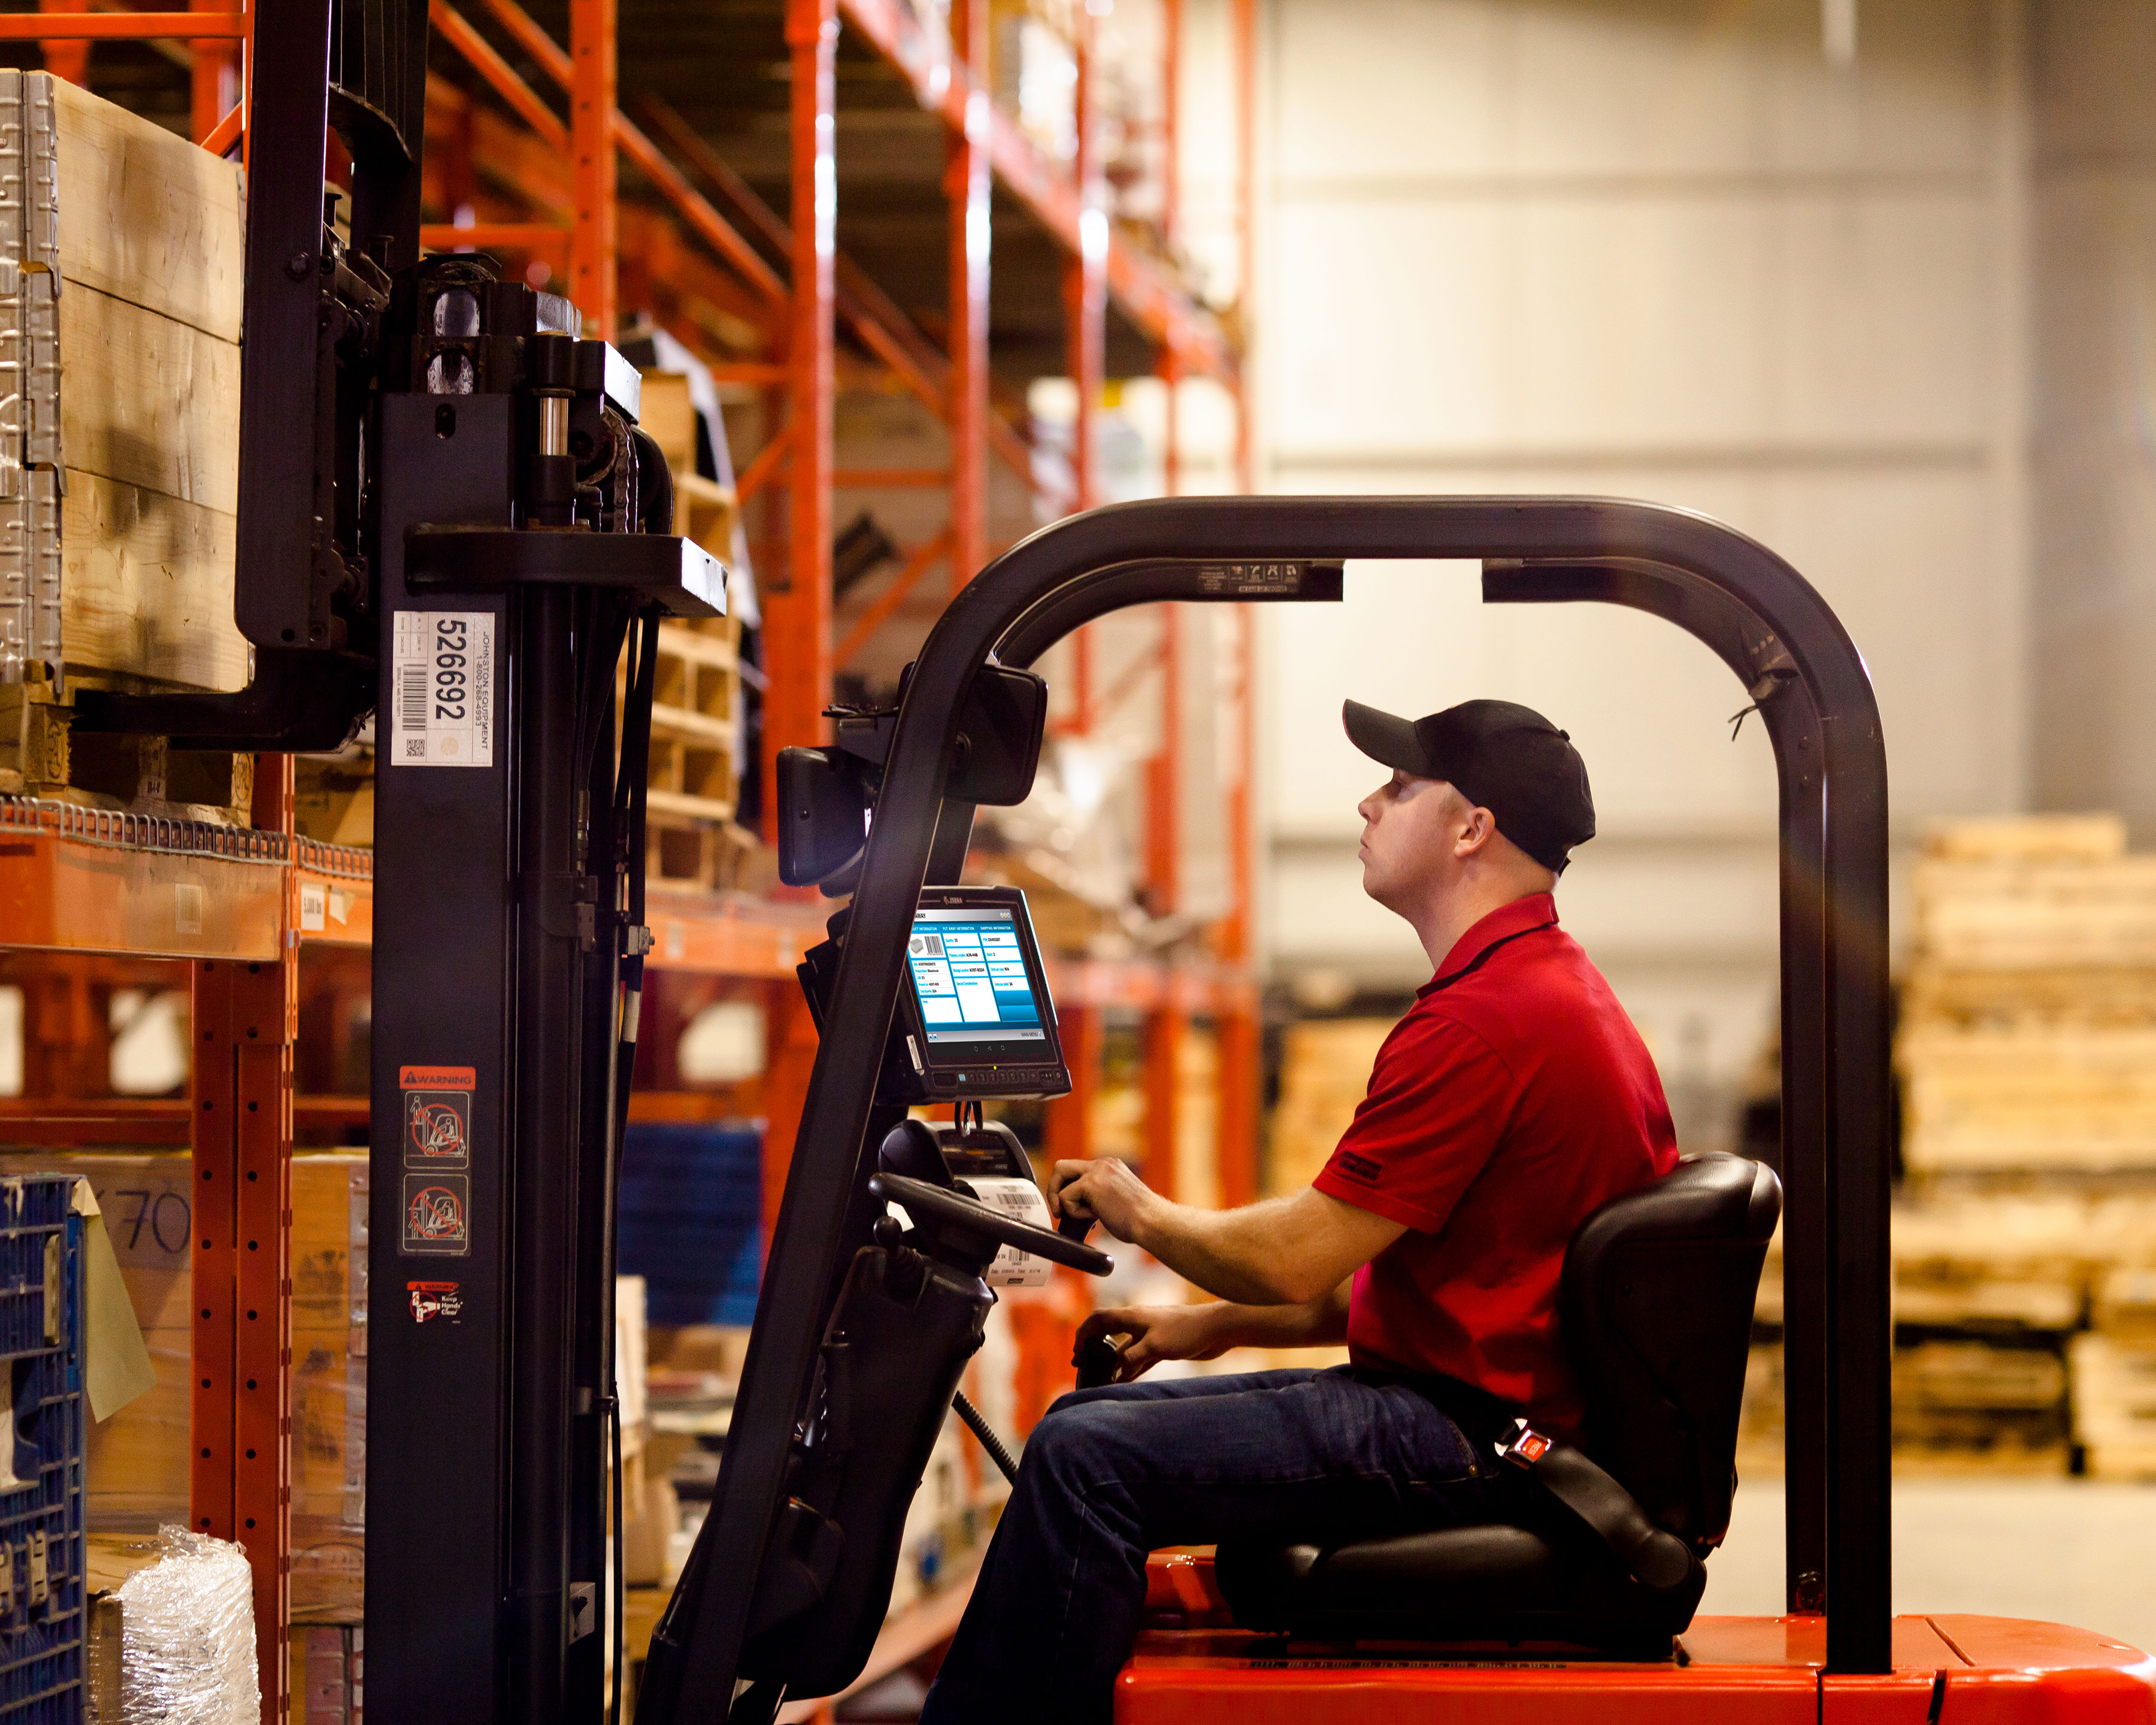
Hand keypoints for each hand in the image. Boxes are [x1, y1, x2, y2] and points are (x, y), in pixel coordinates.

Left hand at [1048, 1156, 1157, 1244]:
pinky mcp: (1091, 1183)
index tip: (1069, 1207)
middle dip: (1054, 1189)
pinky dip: (1074, 1212)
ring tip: (1083, 1216)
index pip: (1076, 1169)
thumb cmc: (1138, 1220)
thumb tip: (1079, 1204)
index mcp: (1109, 1167)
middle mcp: (1102, 1164)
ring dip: (1064, 1201)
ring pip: (1059, 1176)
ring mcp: (1097, 1171)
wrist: (1151, 1223)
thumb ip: (1098, 1194)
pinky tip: (1094, 1217)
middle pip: (1062, 1167)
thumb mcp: (1116, 1198)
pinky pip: (1065, 1197)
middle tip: (1059, 1211)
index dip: (1067, 1188)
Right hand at [1072, 1303, 1228, 1383]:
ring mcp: (1150, 1336)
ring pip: (1123, 1350)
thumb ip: (1132, 1358)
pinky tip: (1123, 1382)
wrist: (1216, 1329)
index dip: (1083, 1333)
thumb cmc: (1186, 1330)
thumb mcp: (1154, 1346)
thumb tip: (1116, 1371)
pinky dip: (1129, 1369)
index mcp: (1132, 1316)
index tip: (1077, 1353)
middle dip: (1094, 1350)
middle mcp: (1138, 1324)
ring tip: (1101, 1381)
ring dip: (1112, 1364)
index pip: (1099, 1319)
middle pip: (1108, 1335)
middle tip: (1084, 1368)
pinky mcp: (1161, 1347)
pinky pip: (1138, 1359)